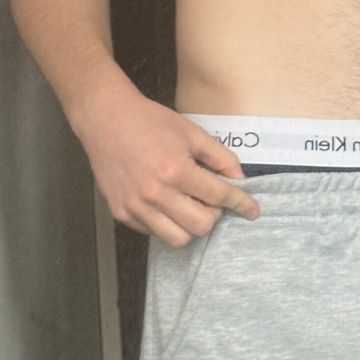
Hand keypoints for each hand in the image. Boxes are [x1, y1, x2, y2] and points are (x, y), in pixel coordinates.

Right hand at [70, 73, 259, 246]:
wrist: (106, 120)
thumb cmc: (150, 121)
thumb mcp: (191, 132)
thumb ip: (220, 156)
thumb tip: (239, 180)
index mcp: (176, 170)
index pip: (219, 196)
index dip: (241, 203)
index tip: (252, 210)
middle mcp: (155, 194)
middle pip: (201, 226)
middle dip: (215, 215)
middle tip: (212, 200)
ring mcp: (136, 207)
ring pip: (178, 239)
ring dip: (191, 225)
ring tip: (190, 205)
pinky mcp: (121, 213)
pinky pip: (154, 233)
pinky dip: (167, 224)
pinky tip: (167, 204)